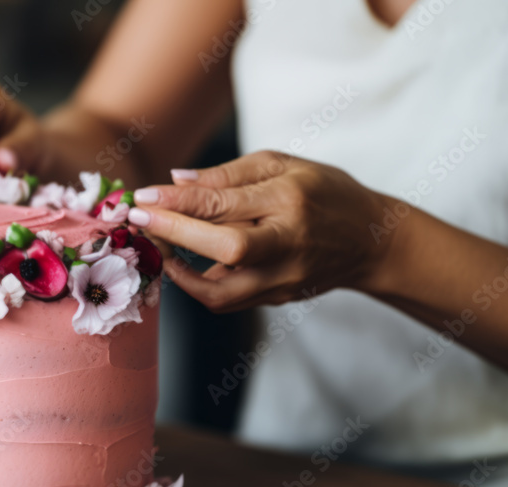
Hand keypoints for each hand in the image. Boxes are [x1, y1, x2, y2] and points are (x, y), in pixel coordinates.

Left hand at [127, 151, 393, 311]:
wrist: (371, 241)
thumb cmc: (324, 192)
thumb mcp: (283, 165)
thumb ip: (227, 174)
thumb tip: (175, 180)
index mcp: (290, 201)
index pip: (225, 204)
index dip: (178, 202)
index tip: (142, 196)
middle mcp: (289, 244)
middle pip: (224, 247)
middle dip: (172, 233)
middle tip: (137, 218)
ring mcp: (284, 279)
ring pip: (220, 290)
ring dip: (176, 270)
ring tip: (155, 243)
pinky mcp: (276, 299)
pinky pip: (225, 300)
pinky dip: (195, 284)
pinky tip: (179, 261)